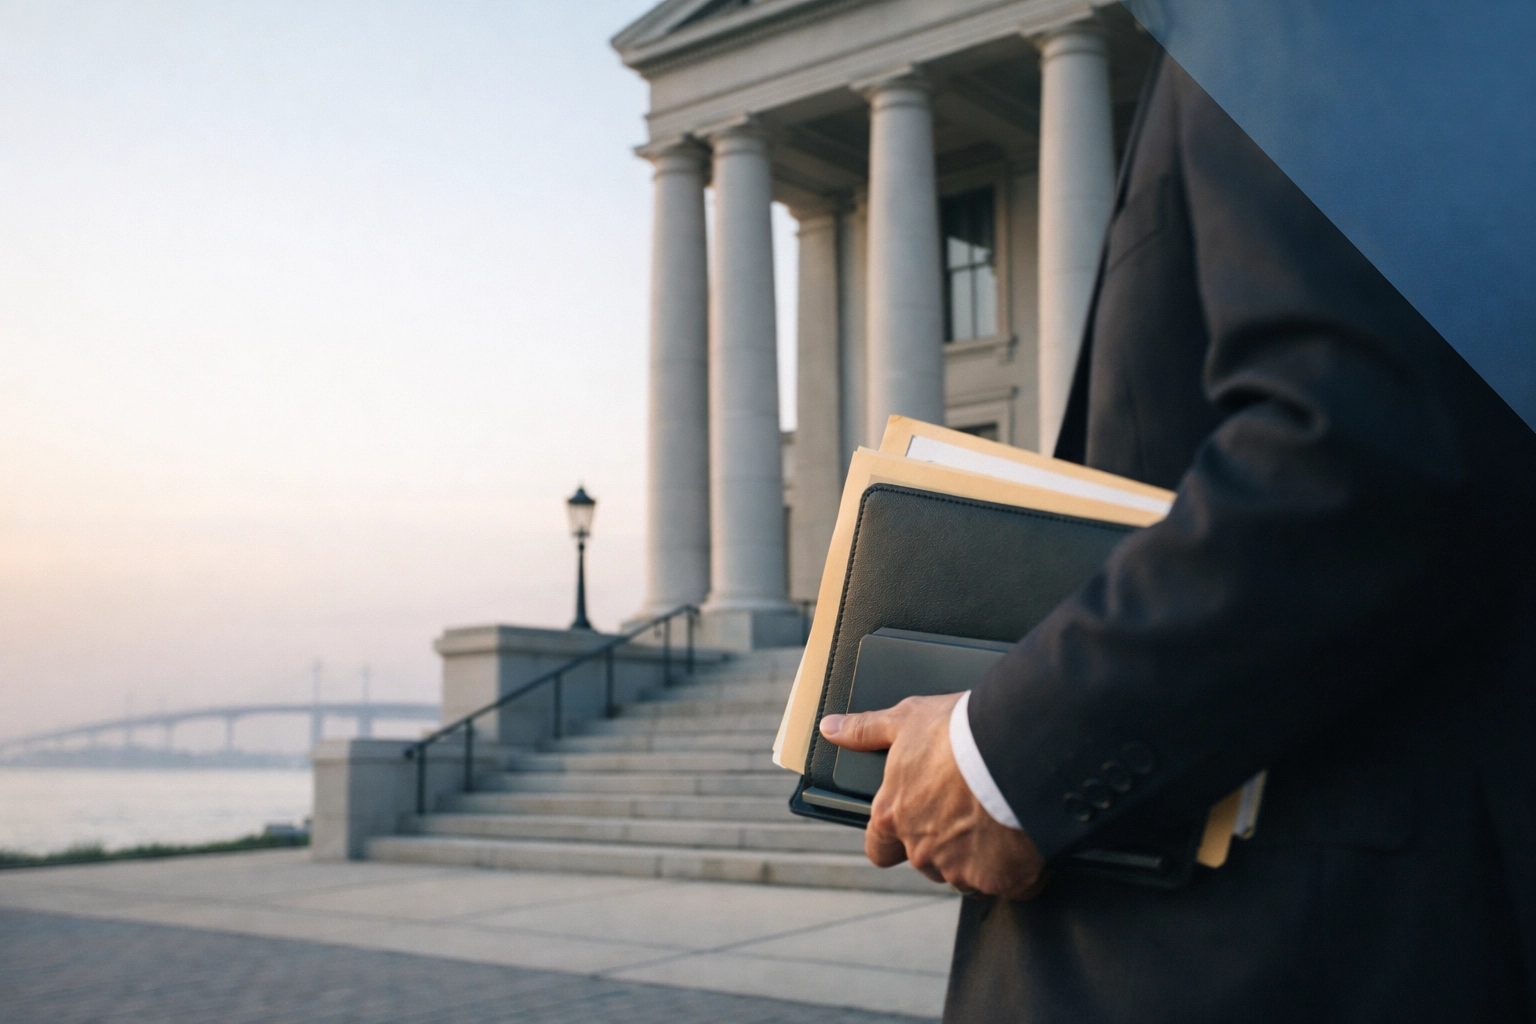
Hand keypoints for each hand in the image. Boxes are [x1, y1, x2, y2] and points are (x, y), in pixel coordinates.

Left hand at [820, 693, 1046, 899]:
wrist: (1014, 748)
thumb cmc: (958, 731)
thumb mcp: (907, 720)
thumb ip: (865, 730)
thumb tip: (829, 729)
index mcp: (892, 816)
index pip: (879, 849)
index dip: (893, 840)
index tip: (911, 824)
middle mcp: (921, 850)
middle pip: (928, 861)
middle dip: (945, 843)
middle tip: (968, 809)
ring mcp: (962, 870)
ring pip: (968, 876)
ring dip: (980, 857)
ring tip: (1000, 818)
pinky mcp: (1002, 880)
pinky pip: (1010, 882)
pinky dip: (1018, 867)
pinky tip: (1026, 837)